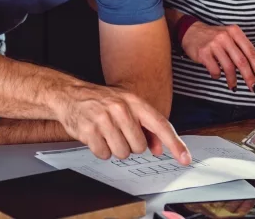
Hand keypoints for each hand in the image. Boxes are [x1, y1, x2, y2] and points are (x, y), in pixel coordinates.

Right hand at [53, 84, 190, 164]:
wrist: (70, 95)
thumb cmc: (101, 101)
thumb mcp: (125, 106)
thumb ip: (144, 126)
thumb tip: (159, 148)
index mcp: (133, 101)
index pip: (160, 124)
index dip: (175, 143)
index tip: (185, 158)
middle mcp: (120, 108)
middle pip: (139, 146)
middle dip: (130, 145)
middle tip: (119, 133)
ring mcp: (104, 119)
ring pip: (122, 153)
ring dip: (114, 148)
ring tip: (106, 134)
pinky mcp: (89, 130)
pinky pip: (104, 154)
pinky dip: (100, 150)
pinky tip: (96, 137)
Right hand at [180, 21, 254, 91]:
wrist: (190, 31)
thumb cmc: (213, 37)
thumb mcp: (229, 37)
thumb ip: (240, 50)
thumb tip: (254, 70)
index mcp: (235, 32)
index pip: (251, 52)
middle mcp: (225, 37)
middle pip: (242, 61)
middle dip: (250, 77)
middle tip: (254, 88)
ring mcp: (214, 44)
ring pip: (229, 68)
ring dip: (233, 80)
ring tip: (233, 86)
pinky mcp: (203, 52)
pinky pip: (215, 70)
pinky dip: (218, 76)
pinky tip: (217, 75)